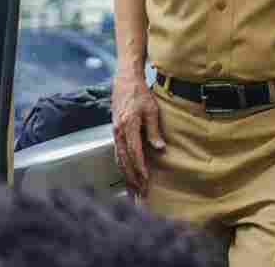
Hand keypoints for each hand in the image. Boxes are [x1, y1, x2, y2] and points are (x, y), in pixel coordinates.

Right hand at [111, 72, 164, 197]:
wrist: (125, 81)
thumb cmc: (140, 94)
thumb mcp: (152, 110)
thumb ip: (154, 130)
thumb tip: (159, 149)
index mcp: (128, 126)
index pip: (135, 152)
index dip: (140, 168)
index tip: (146, 181)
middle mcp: (118, 132)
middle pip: (125, 161)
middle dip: (133, 179)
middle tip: (140, 193)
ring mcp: (115, 133)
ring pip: (119, 160)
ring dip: (126, 176)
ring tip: (133, 191)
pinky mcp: (115, 133)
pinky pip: (117, 154)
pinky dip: (122, 167)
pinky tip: (126, 176)